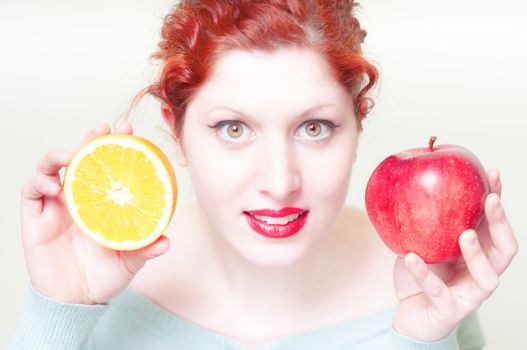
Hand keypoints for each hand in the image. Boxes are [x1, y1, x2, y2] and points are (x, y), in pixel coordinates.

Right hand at [21, 123, 170, 304]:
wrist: (76, 301)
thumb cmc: (104, 276)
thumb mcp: (129, 261)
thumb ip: (145, 249)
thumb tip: (166, 242)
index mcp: (101, 202)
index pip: (107, 167)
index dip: (115, 147)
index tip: (129, 132)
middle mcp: (78, 198)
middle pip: (80, 159)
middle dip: (90, 140)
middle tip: (103, 130)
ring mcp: (55, 206)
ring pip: (51, 168)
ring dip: (58, 155)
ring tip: (71, 155)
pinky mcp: (35, 219)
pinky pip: (31, 192)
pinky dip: (39, 182)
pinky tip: (54, 185)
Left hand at [392, 167, 517, 340]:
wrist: (410, 315)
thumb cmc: (423, 276)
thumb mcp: (427, 244)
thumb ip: (430, 222)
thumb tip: (419, 180)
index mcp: (479, 255)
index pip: (496, 227)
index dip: (497, 200)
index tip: (491, 173)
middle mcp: (481, 274)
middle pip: (505, 250)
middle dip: (500, 223)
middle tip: (489, 200)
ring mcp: (468, 295)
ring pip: (487, 278)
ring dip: (477, 255)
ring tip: (464, 233)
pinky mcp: (448, 312)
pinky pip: (438, 293)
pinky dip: (424, 275)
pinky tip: (410, 257)